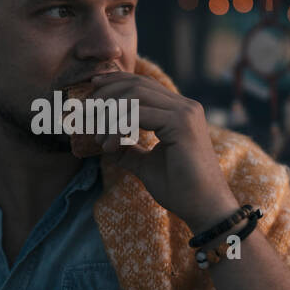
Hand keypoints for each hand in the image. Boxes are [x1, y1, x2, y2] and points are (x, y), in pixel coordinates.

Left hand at [87, 72, 238, 229]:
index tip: (92, 88)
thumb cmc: (180, 189)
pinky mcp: (181, 124)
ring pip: (135, 96)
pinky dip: (117, 128)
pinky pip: (138, 115)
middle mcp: (185, 106)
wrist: (204, 208)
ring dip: (109, 114)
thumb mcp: (146, 165)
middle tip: (85, 112)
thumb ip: (129, 151)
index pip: (142, 85)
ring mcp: (185, 113)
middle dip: (105, 95)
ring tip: (97, 137)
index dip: (115, 82)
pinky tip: (108, 146)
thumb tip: (105, 145)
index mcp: (180, 111)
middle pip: (136, 85)